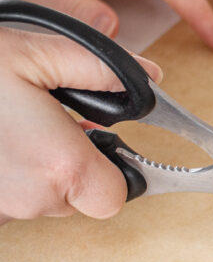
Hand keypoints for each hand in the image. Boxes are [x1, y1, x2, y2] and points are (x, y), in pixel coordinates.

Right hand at [0, 27, 162, 224]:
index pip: (116, 195)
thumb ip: (105, 69)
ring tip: (12, 127)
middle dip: (73, 165)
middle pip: (78, 200)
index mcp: (62, 166)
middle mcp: (32, 199)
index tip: (96, 142)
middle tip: (48, 123)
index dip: (112, 169)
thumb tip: (149, 79)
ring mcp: (0, 208)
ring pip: (40, 202)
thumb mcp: (40, 52)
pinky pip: (9, 200)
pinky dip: (7, 175)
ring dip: (37, 171)